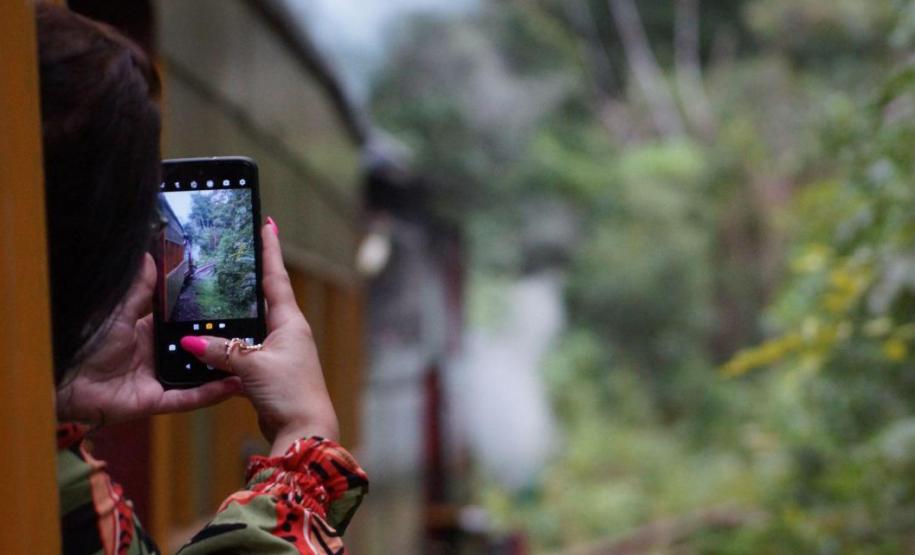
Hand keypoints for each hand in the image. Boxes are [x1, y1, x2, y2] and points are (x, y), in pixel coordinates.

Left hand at [55, 254, 242, 425]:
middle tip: (251, 329)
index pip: (180, 321)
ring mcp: (156, 379)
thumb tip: (150, 255)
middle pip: (192, 348)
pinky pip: (187, 398)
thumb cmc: (84, 341)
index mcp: (144, 331)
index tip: (227, 303)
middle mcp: (153, 355)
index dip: (202, 314)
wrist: (61, 378)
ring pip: (196, 374)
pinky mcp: (154, 400)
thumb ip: (139, 288)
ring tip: (250, 358)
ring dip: (220, 368)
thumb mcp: (118, 310)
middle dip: (218, 342)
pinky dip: (210, 393)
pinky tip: (234, 383)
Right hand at [179, 221, 338, 454]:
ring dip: (235, 315)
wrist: (304, 430)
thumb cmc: (289, 392)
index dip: (270, 250)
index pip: (276, 277)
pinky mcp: (269, 372)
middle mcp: (287, 332)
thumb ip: (221, 351)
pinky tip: (211, 343)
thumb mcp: (252, 366)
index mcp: (290, 321)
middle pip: (263, 298)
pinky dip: (229, 346)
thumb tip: (189, 339)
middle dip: (248, 278)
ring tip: (214, 293)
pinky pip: (245, 351)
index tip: (268, 223)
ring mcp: (279, 352)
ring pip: (251, 326)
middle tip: (232, 253)